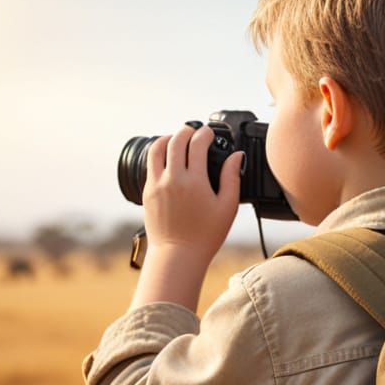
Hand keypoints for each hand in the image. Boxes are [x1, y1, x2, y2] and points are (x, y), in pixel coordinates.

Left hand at [142, 123, 244, 264]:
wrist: (178, 254)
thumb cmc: (206, 235)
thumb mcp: (227, 207)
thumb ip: (232, 178)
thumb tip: (236, 157)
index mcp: (195, 181)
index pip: (198, 145)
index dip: (205, 134)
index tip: (210, 133)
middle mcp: (173, 178)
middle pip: (176, 141)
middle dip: (186, 131)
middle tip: (194, 131)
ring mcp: (157, 184)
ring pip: (157, 148)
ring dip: (167, 138)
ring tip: (175, 138)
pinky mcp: (147, 191)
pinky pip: (150, 165)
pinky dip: (158, 155)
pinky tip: (166, 159)